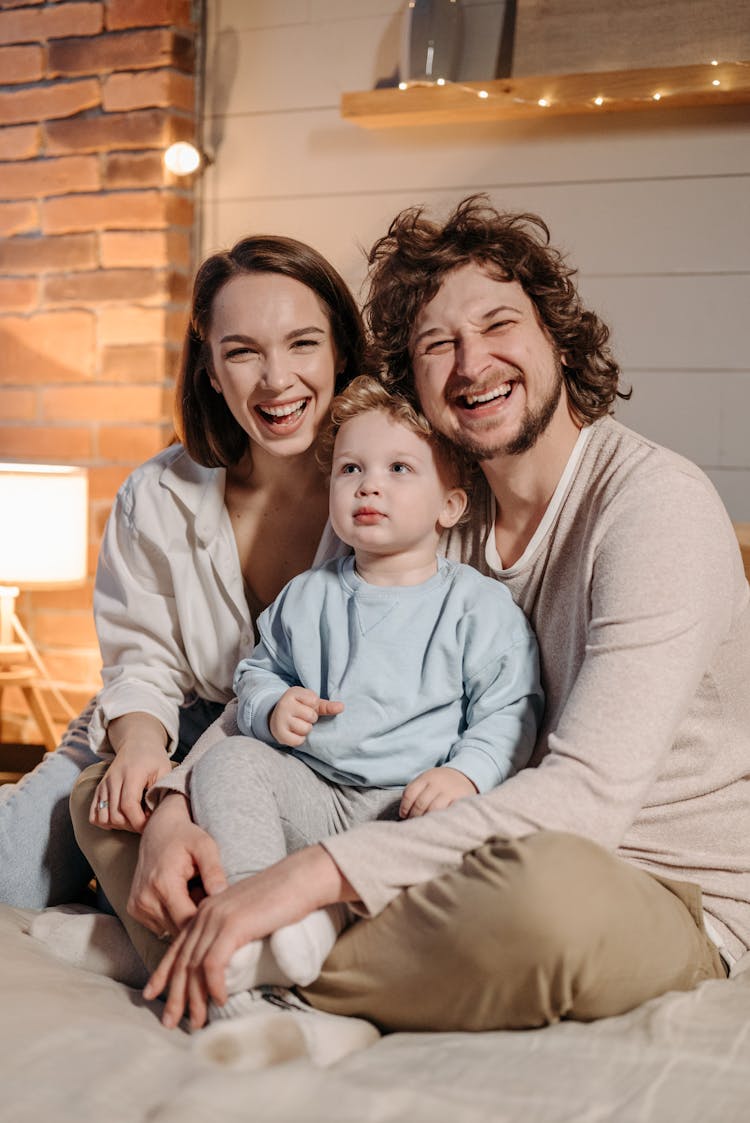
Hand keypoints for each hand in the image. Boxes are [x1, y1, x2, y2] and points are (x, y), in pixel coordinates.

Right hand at [90, 720, 171, 832]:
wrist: (137, 743)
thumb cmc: (154, 759)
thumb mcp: (165, 771)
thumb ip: (161, 792)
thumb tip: (156, 817)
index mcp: (132, 774)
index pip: (129, 805)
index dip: (139, 822)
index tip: (150, 826)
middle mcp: (114, 780)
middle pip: (116, 815)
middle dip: (132, 826)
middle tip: (145, 823)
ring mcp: (104, 785)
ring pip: (104, 818)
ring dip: (119, 826)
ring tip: (133, 820)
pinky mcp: (98, 790)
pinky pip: (94, 815)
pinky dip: (105, 823)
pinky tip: (120, 818)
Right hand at [128, 793, 227, 938]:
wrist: (158, 829)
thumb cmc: (185, 837)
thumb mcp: (205, 846)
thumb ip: (213, 871)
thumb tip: (222, 895)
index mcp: (163, 884)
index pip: (188, 921)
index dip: (207, 919)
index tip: (220, 910)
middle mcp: (145, 898)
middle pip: (179, 928)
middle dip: (197, 919)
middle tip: (206, 895)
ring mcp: (137, 905)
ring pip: (170, 929)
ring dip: (184, 918)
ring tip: (193, 893)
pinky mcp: (134, 909)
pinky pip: (160, 925)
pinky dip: (173, 916)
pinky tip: (181, 897)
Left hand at [144, 845, 352, 1029]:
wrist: (302, 877)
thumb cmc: (283, 897)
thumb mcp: (248, 913)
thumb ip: (231, 930)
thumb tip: (226, 958)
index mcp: (207, 909)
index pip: (177, 946)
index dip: (163, 973)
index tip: (152, 994)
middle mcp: (206, 913)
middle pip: (182, 961)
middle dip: (174, 995)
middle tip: (169, 1022)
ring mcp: (218, 918)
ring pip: (195, 966)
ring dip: (194, 999)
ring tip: (197, 1021)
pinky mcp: (233, 926)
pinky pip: (214, 964)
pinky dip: (214, 986)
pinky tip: (220, 1000)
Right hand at [269, 687, 343, 746]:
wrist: (276, 718)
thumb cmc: (299, 708)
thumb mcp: (311, 703)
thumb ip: (326, 706)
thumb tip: (342, 707)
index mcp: (292, 693)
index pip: (314, 700)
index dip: (313, 705)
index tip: (305, 705)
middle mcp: (284, 705)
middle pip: (311, 716)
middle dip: (310, 718)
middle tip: (302, 717)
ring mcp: (280, 720)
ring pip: (306, 729)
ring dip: (306, 729)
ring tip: (298, 724)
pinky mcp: (279, 735)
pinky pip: (299, 740)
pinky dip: (300, 739)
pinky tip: (294, 732)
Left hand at [399, 767, 477, 818]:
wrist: (464, 776)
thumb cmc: (440, 784)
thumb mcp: (427, 781)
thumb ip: (416, 793)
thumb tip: (403, 814)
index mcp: (426, 778)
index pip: (410, 793)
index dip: (404, 807)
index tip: (404, 816)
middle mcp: (437, 784)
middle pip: (420, 803)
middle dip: (414, 816)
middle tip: (413, 824)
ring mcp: (449, 792)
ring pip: (433, 809)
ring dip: (426, 820)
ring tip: (424, 826)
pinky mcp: (460, 801)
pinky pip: (448, 812)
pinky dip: (440, 820)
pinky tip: (437, 824)